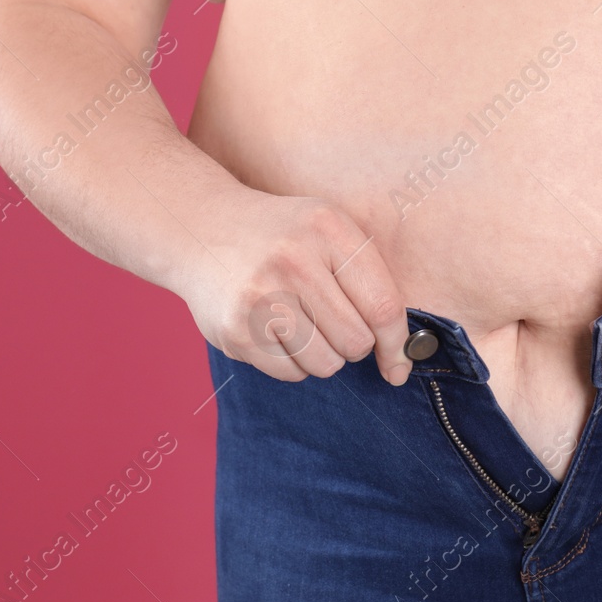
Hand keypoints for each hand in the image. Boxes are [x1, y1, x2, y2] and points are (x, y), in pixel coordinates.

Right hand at [176, 187, 412, 384]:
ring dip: (321, 355)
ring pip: (326, 364)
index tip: (397, 366)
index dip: (397, 345)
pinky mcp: (236, 330)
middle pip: (356, 342)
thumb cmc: (283, 237)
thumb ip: (371, 282)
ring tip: (299, 322)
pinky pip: (290, 373)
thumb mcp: (328, 231)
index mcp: (328, 229)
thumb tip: (400, 362)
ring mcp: (261, 297)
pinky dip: (291, 362)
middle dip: (353, 344)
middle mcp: (294, 260)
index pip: (384, 306)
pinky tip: (274, 330)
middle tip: (331, 322)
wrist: (201, 228)